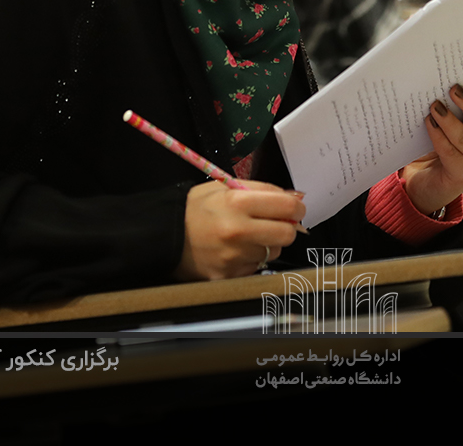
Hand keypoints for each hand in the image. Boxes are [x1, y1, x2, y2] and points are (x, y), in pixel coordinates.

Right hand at [176, 180, 305, 280]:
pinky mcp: (229, 275)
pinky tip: (235, 250)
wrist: (165, 235)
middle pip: (287, 234)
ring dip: (267, 243)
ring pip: (273, 252)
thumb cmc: (195, 209)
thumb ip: (261, 190)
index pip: (287, 206)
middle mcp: (238, 231)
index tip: (294, 207)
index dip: (296, 206)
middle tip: (276, 222)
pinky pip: (255, 266)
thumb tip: (293, 198)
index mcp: (237, 203)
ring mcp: (234, 257)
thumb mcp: (224, 187)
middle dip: (286, 227)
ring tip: (247, 236)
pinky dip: (251, 258)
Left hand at [400, 60, 462, 216]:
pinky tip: (429, 125)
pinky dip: (438, 137)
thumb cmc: (441, 145)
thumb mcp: (451, 121)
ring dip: (448, 121)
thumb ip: (454, 105)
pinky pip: (450, 152)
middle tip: (453, 89)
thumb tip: (444, 77)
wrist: (430, 181)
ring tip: (434, 107)